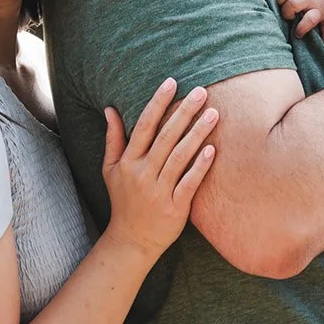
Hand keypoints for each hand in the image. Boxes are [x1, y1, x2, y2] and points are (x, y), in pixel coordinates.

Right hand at [102, 79, 217, 259]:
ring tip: (213, 114)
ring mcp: (158, 191)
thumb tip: (110, 109)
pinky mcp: (174, 208)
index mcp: (127, 162)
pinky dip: (200, 166)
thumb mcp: (110, 170)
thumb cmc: (123, 200)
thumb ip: (113, 139)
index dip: (158, 103)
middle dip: (184, 112)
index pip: (144, 126)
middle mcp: (142, 174)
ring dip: (197, 134)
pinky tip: (213, 150)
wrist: (131, 240)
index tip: (172, 82)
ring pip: (180, 157)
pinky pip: (189, 183)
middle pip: (165, 137)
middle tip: (201, 91)